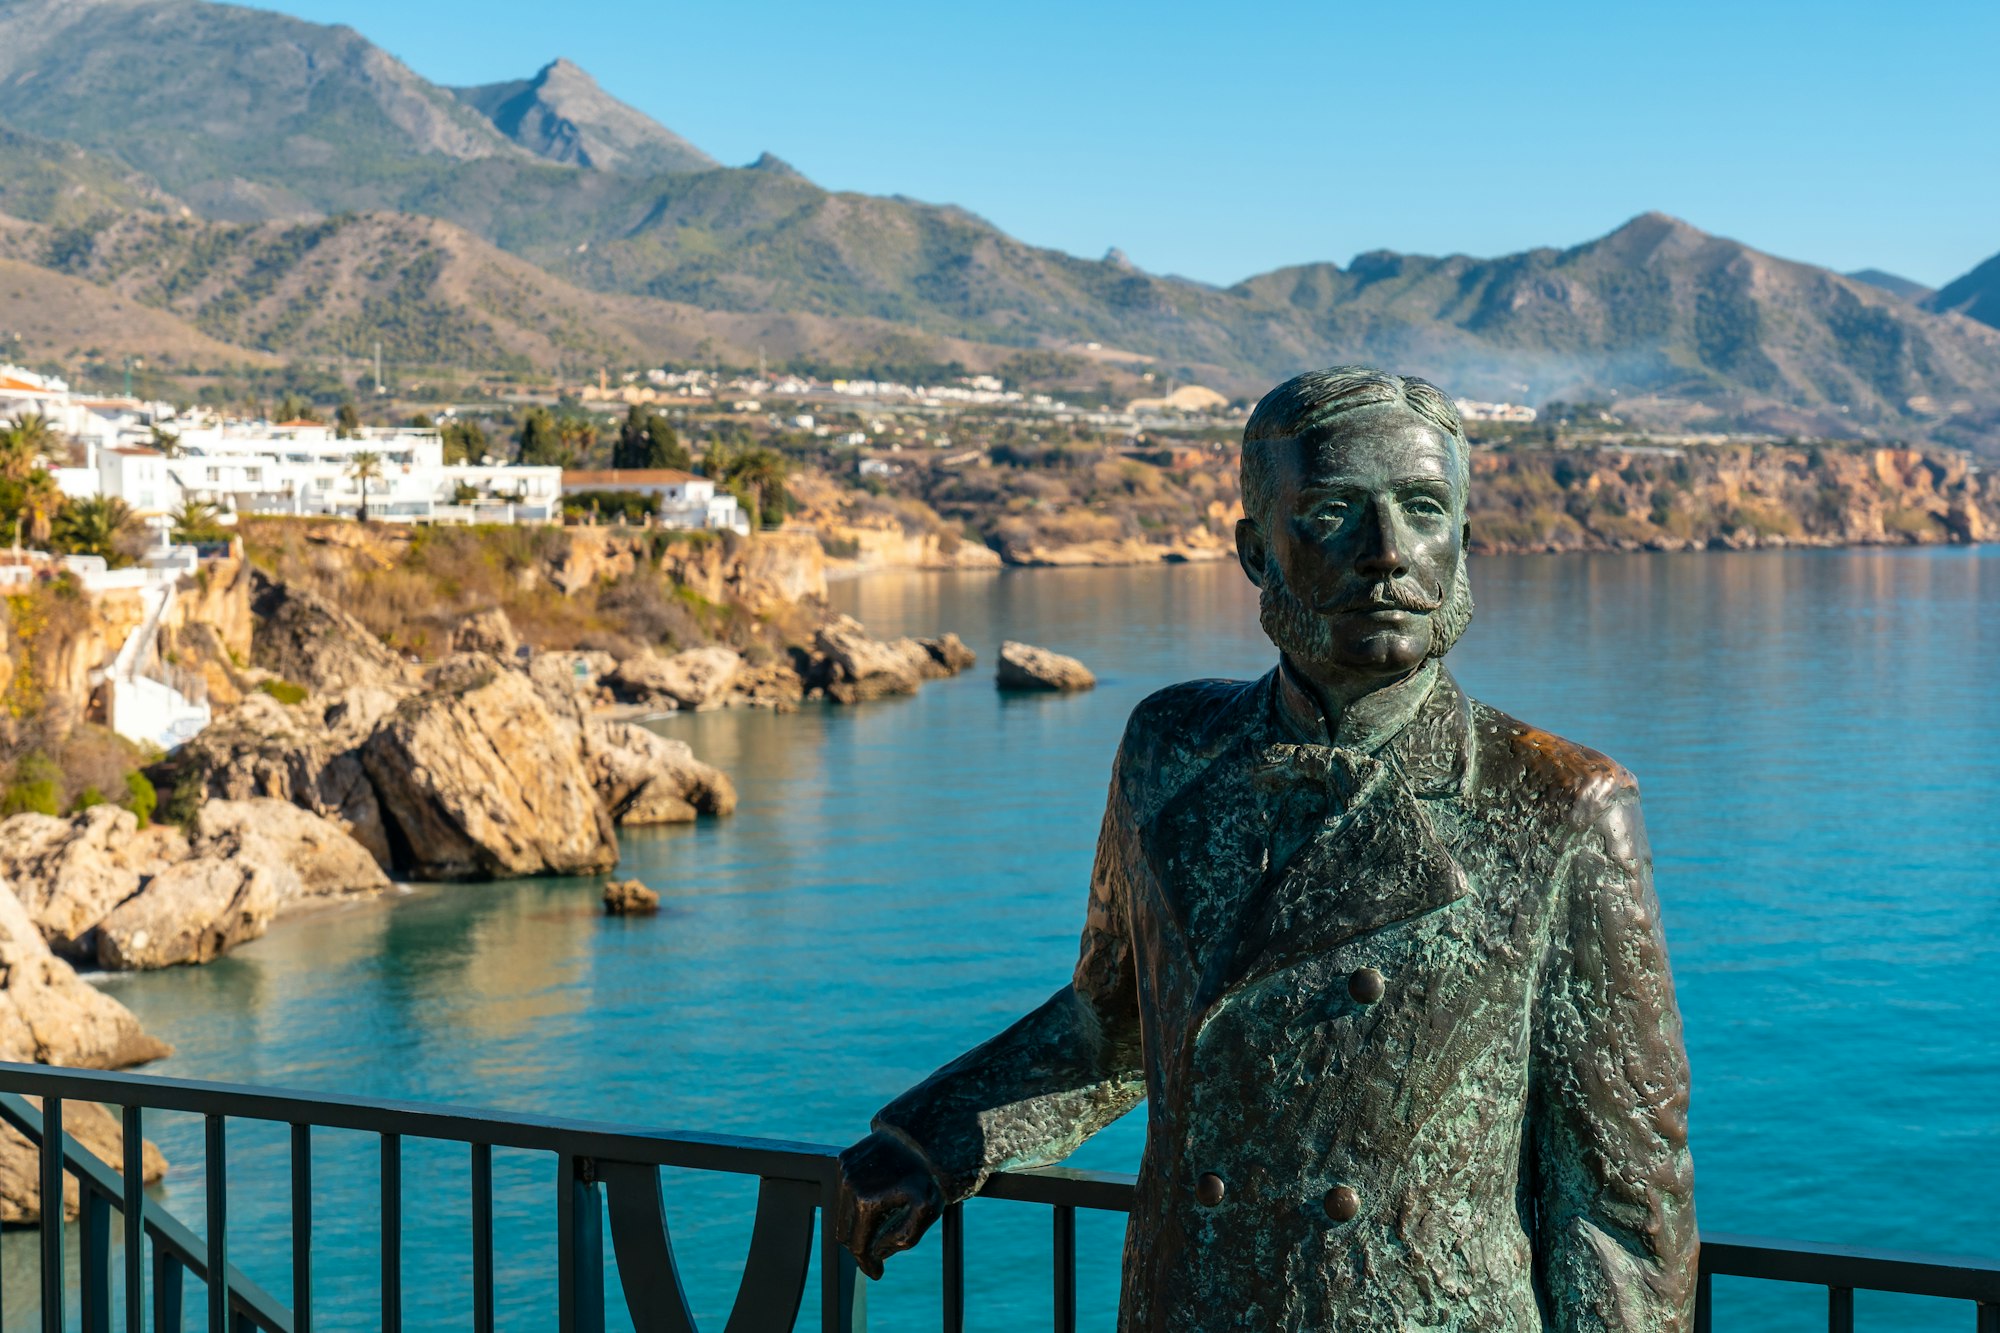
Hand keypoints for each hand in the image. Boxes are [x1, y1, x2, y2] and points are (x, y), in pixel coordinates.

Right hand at [833, 1129, 945, 1279]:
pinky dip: (855, 1202)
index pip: (857, 1246)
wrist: (925, 1133)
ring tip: (882, 1223)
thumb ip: (905, 1238)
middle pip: (845, 1232)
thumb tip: (879, 1251)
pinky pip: (843, 1191)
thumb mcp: (928, 1210)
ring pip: (842, 1212)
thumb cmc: (929, 1174)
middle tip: (881, 1251)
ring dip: (858, 1224)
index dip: (867, 1264)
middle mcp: (848, 1186)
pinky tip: (877, 1200)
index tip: (877, 1273)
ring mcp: (844, 1170)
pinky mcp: (845, 1158)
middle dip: (861, 1246)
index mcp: (865, 1202)